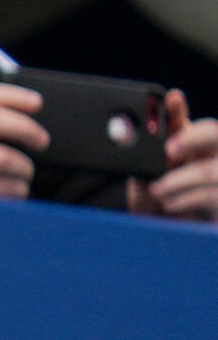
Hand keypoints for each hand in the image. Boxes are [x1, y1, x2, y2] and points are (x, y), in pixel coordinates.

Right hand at [0, 83, 44, 198]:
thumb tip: (33, 105)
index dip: (14, 96)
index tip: (37, 103)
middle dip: (26, 128)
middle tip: (42, 141)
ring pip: (6, 159)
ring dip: (25, 170)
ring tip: (20, 175)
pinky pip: (8, 189)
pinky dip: (19, 192)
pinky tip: (9, 192)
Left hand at [130, 89, 217, 220]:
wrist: (165, 242)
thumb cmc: (156, 208)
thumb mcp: (143, 186)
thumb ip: (142, 166)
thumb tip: (130, 147)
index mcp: (192, 148)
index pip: (189, 123)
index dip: (179, 110)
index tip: (171, 97)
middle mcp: (212, 158)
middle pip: (215, 134)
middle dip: (193, 137)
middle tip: (170, 148)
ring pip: (208, 170)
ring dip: (178, 180)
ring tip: (156, 189)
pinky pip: (210, 195)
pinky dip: (185, 198)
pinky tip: (169, 203)